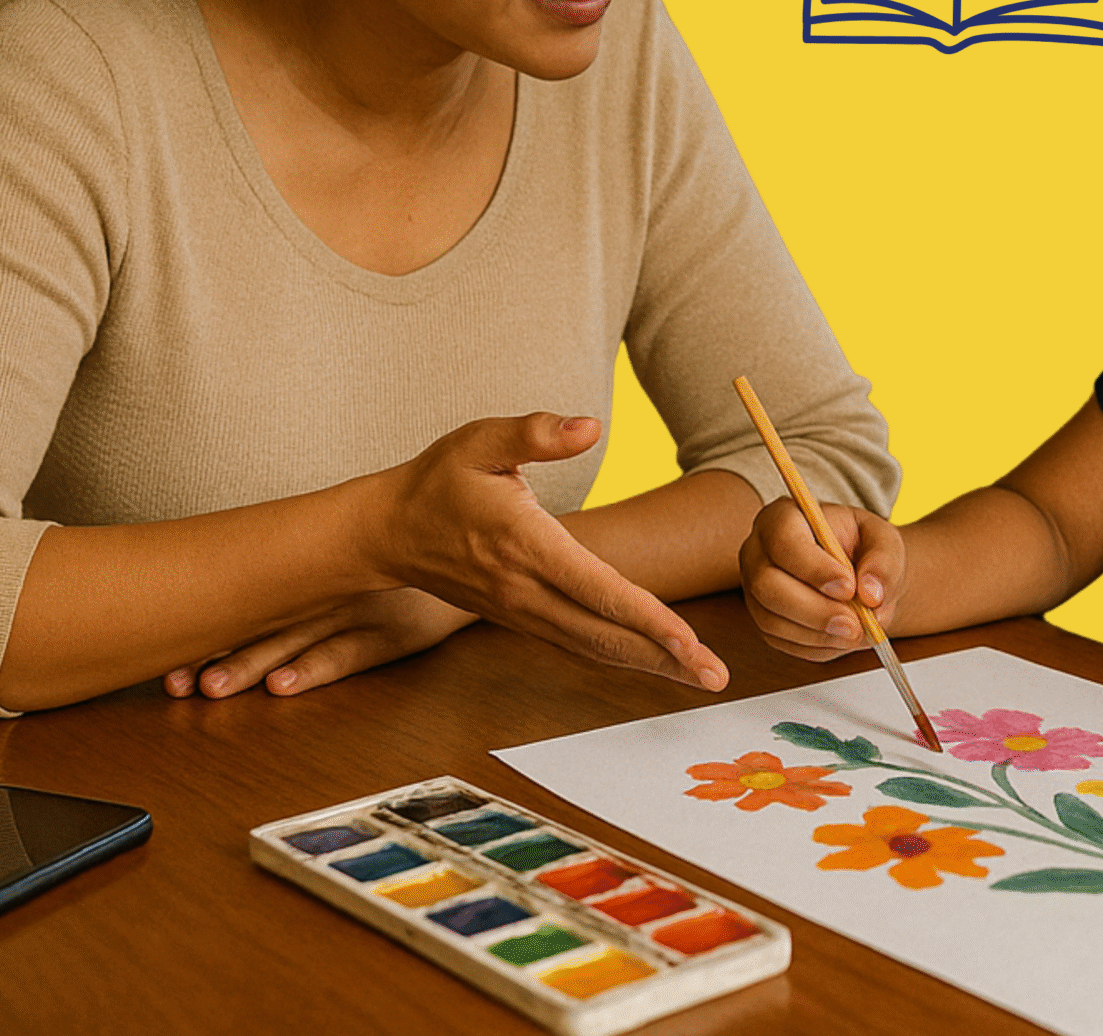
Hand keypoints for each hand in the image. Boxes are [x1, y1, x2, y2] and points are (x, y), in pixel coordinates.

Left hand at [165, 589, 475, 700]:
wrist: (486, 552)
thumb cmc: (419, 559)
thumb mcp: (365, 558)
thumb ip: (320, 573)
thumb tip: (253, 598)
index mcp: (324, 570)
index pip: (256, 601)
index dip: (211, 627)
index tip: (166, 652)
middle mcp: (336, 589)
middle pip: (266, 624)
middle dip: (218, 653)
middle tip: (173, 680)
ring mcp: (365, 611)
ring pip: (297, 641)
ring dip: (251, 666)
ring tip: (210, 687)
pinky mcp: (398, 634)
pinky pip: (350, 654)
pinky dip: (314, 669)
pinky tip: (283, 685)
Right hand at [369, 412, 726, 690]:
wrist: (385, 532)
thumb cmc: (436, 480)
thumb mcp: (480, 440)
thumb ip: (536, 432)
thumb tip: (592, 425)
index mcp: (525, 545)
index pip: (597, 590)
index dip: (648, 619)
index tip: (690, 643)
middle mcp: (526, 590)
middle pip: (605, 634)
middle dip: (664, 658)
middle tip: (717, 677)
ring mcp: (522, 611)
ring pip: (593, 647)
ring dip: (648, 665)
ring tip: (699, 677)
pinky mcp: (520, 618)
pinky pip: (577, 644)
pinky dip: (619, 657)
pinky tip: (652, 662)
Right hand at [739, 496, 905, 660]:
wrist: (858, 574)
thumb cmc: (863, 547)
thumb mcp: (884, 541)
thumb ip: (883, 561)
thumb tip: (872, 594)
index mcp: (781, 518)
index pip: (783, 539)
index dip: (813, 567)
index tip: (849, 587)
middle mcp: (758, 553)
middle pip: (767, 585)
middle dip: (814, 610)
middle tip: (855, 623)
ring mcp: (755, 590)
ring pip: (772, 620)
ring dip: (818, 633)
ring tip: (856, 631)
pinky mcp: (765, 621)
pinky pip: (782, 641)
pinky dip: (816, 645)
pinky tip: (842, 636)